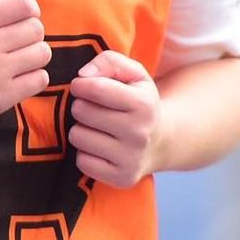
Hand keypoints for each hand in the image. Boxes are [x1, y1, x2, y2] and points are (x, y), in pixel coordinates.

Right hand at [0, 0, 50, 140]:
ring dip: (35, 56)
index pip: (22, 4)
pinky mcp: (0, 98)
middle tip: (17, 45)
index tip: (22, 20)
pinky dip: (34, 78)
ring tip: (18, 62)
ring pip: (42, 53)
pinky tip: (17, 79)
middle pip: (36, 29)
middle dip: (32, 34)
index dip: (30, 10)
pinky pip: (40, 79)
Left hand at [67, 51, 161, 187]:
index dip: (81, 85)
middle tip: (95, 109)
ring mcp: (131, 159)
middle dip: (82, 106)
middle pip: (81, 112)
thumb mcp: (133, 74)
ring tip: (98, 128)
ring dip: (82, 130)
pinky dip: (86, 153)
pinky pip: (82, 161)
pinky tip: (100, 147)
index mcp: (144, 104)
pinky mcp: (122, 178)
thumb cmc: (138, 101)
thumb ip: (108, 61)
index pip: (95, 88)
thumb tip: (83, 76)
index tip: (82, 86)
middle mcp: (140, 133)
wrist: (162, 140)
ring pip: (77, 137)